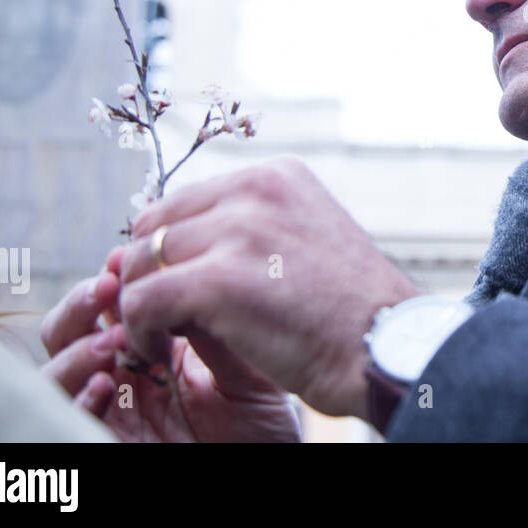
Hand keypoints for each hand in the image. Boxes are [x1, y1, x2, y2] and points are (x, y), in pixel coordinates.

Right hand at [41, 248, 301, 441]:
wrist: (271, 469)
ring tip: (112, 338)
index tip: (126, 254)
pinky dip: (78, 398)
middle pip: (71, 330)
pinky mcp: (107, 442)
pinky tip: (108, 382)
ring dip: (76, 349)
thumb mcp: (249, 371)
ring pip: (55, 372)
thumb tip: (189, 268)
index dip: (113, 279)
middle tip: (109, 285)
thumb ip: (217, 329)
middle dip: (82, 304)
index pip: (113, 305)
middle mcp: (123, 377)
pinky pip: (66, 421)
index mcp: (153, 350)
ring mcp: (111, 411)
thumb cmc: (265, 426)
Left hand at [118, 155, 422, 417]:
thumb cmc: (349, 314)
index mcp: (276, 176)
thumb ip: (247, 233)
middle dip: (148, 273)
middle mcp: (256, 189)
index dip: (168, 251)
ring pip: (141, 263)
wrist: (387, 349)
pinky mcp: (220, 279)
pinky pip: (143, 301)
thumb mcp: (304, 243)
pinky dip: (140, 331)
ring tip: (159, 337)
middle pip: (155, 227)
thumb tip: (168, 250)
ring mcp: (238, 230)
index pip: (184, 203)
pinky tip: (157, 351)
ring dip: (141, 305)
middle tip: (161, 318)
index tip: (173, 290)